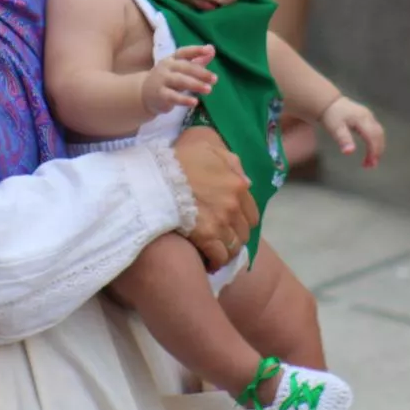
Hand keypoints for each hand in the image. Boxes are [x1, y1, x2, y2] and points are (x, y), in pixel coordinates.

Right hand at [142, 45, 215, 114]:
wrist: (144, 93)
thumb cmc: (167, 79)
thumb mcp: (180, 69)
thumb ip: (197, 60)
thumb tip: (212, 49)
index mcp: (172, 59)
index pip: (184, 52)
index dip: (196, 50)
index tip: (209, 50)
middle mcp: (166, 67)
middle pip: (184, 67)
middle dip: (200, 72)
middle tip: (215, 78)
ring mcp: (162, 80)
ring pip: (180, 81)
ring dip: (195, 84)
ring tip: (209, 89)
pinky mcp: (160, 95)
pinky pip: (173, 97)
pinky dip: (184, 99)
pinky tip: (195, 102)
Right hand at [174, 126, 258, 267]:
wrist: (158, 177)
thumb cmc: (180, 159)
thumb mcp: (208, 147)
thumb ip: (229, 161)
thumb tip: (244, 179)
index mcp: (237, 184)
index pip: (251, 212)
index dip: (241, 220)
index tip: (231, 223)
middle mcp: (234, 206)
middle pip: (244, 232)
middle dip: (235, 236)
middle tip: (222, 238)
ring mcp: (221, 223)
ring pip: (233, 246)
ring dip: (226, 250)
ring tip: (216, 252)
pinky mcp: (207, 237)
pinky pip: (219, 256)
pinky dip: (216, 261)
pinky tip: (209, 262)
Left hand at [320, 97, 384, 167]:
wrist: (328, 102)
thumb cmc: (331, 115)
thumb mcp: (335, 128)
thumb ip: (343, 139)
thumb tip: (349, 152)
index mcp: (362, 119)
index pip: (373, 137)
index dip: (374, 151)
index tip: (371, 164)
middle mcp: (369, 117)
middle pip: (379, 136)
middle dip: (377, 152)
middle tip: (371, 166)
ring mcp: (369, 116)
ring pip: (379, 134)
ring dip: (377, 148)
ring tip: (370, 161)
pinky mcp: (367, 117)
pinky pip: (376, 131)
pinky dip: (375, 142)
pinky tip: (370, 150)